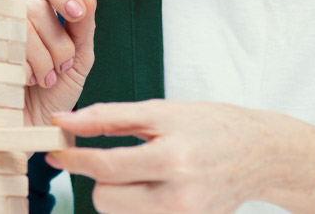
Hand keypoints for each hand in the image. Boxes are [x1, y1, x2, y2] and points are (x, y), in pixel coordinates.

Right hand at [22, 0, 96, 126]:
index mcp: (38, 10)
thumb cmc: (55, 92)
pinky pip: (7, 50)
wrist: (34, 128)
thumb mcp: (78, 59)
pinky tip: (24, 83)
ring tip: (45, 80)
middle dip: (59, 43)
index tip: (77, 14)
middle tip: (62, 68)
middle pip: (37, 8)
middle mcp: (13, 16)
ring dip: (44, 59)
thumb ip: (83, 28)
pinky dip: (25, 71)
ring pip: (23, 27)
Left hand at [44, 100, 288, 213]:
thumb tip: (63, 122)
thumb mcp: (159, 111)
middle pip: (105, 199)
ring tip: (138, 170)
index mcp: (172, 159)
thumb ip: (108, 117)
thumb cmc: (209, 124)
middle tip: (108, 158)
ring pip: (119, 213)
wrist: (260, 153)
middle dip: (97, 177)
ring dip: (115, 192)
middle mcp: (180, 197)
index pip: (105, 167)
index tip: (53, 150)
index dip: (73, 158)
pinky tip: (153, 185)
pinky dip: (135, 202)